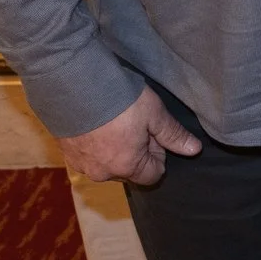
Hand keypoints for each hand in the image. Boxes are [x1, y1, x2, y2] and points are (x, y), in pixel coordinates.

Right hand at [58, 85, 201, 185]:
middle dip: (136, 151)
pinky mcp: (66, 154)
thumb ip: (173, 135)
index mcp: (127, 167)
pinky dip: (94, 145)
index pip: (153, 174)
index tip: (151, 131)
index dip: (157, 153)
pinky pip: (87, 156)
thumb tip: (194, 150)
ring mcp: (81, 165)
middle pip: (130, 170)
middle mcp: (103, 173)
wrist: (74, 85)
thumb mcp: (154, 113)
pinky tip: (95, 123)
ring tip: (113, 121)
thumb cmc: (119, 100)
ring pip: (107, 164)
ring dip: (114, 149)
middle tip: (133, 123)